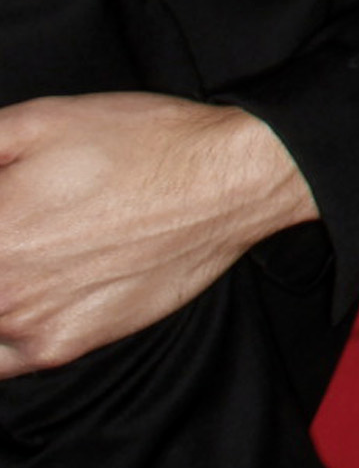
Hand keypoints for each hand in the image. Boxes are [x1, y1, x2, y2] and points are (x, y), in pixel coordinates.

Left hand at [0, 94, 315, 375]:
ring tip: (25, 259)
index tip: (0, 212)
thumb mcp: (37, 120)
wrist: (227, 182)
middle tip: (19, 228)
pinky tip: (21, 297)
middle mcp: (0, 287)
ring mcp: (26, 325)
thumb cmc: (141, 145)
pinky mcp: (63, 346)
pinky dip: (1, 332)